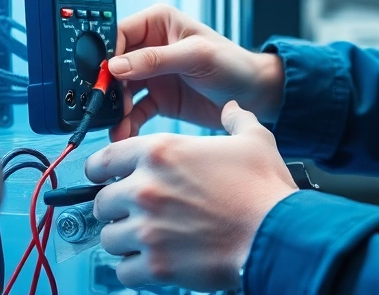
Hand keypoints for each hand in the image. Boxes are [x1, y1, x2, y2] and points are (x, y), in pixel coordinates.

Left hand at [86, 101, 296, 290]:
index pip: (104, 159)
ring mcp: (148, 228)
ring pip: (109, 237)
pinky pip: (123, 270)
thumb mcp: (254, 139)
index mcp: (161, 152)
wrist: (277, 235)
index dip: (101, 170)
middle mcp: (146, 188)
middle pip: (102, 201)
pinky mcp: (156, 264)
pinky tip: (150, 263)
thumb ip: (236, 119)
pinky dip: (133, 269)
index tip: (103, 178)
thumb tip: (232, 108)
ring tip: (144, 239)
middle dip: (116, 208)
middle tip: (133, 213)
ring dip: (124, 239)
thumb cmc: (264, 190)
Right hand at [107, 4, 284, 139]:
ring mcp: (152, 74)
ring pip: (121, 90)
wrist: (255, 96)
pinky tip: (125, 134)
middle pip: (115, 65)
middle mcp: (150, 46)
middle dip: (108, 87)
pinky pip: (134, 111)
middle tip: (105, 106)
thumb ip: (155, 59)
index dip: (107, 56)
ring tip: (116, 126)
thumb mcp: (195, 56)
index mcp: (158, 23)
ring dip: (116, 109)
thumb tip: (116, 66)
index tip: (103, 78)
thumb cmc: (233, 64)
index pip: (119, 34)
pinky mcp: (157, 99)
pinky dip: (127, 123)